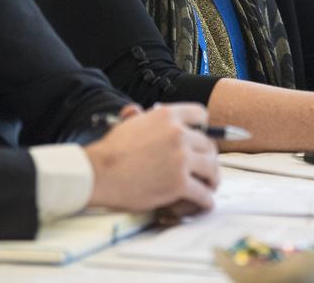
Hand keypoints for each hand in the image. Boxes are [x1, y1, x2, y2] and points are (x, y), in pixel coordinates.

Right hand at [84, 103, 218, 213]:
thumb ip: (139, 117)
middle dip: (208, 157)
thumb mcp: (127, 124)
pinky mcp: (179, 183)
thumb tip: (136, 110)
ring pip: (211, 168)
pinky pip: (203, 193)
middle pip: (208, 144)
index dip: (203, 128)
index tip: (201, 139)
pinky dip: (206, 200)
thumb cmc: (111, 150)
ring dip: (213, 178)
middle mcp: (178, 134)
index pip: (200, 115)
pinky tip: (204, 202)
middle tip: (207, 167)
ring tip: (210, 185)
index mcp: (167, 116)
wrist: (100, 172)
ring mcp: (181, 159)